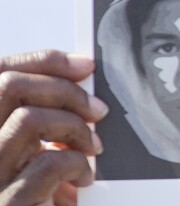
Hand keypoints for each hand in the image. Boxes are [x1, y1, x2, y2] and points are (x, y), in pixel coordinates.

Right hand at [0, 50, 107, 205]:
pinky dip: (76, 163)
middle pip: (9, 86)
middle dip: (65, 90)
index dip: (43, 60)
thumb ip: (43, 114)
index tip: (84, 66)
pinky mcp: (6, 204)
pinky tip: (81, 177)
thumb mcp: (32, 148)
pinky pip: (48, 163)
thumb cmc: (36, 193)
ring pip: (28, 119)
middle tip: (97, 110)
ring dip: (74, 127)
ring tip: (92, 148)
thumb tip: (80, 72)